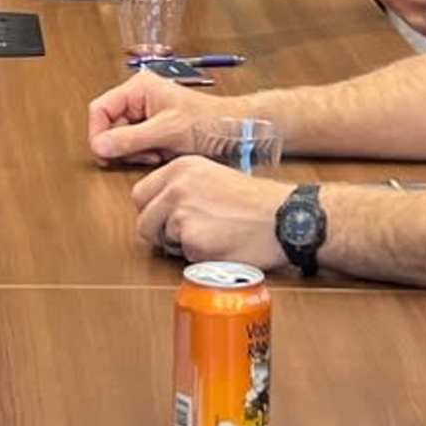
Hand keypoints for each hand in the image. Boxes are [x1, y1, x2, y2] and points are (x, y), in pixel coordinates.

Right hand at [86, 69, 225, 166]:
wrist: (234, 132)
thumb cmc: (208, 123)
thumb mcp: (167, 131)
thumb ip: (131, 139)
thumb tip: (99, 146)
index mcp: (138, 88)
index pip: (100, 109)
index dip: (98, 133)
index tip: (105, 153)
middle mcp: (138, 98)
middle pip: (109, 126)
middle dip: (123, 146)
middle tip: (145, 153)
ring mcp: (145, 115)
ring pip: (121, 139)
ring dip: (136, 152)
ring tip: (158, 153)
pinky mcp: (152, 130)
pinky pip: (135, 147)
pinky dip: (146, 155)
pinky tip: (163, 154)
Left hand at [132, 155, 282, 264]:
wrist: (284, 218)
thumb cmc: (256, 202)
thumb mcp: (214, 178)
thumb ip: (184, 187)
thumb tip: (160, 207)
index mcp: (181, 167)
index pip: (141, 193)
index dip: (153, 211)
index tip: (167, 219)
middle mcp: (177, 186)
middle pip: (143, 219)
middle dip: (158, 232)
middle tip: (184, 236)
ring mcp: (182, 212)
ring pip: (160, 240)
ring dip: (179, 245)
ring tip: (210, 237)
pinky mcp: (192, 239)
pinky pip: (182, 256)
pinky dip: (197, 258)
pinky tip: (220, 246)